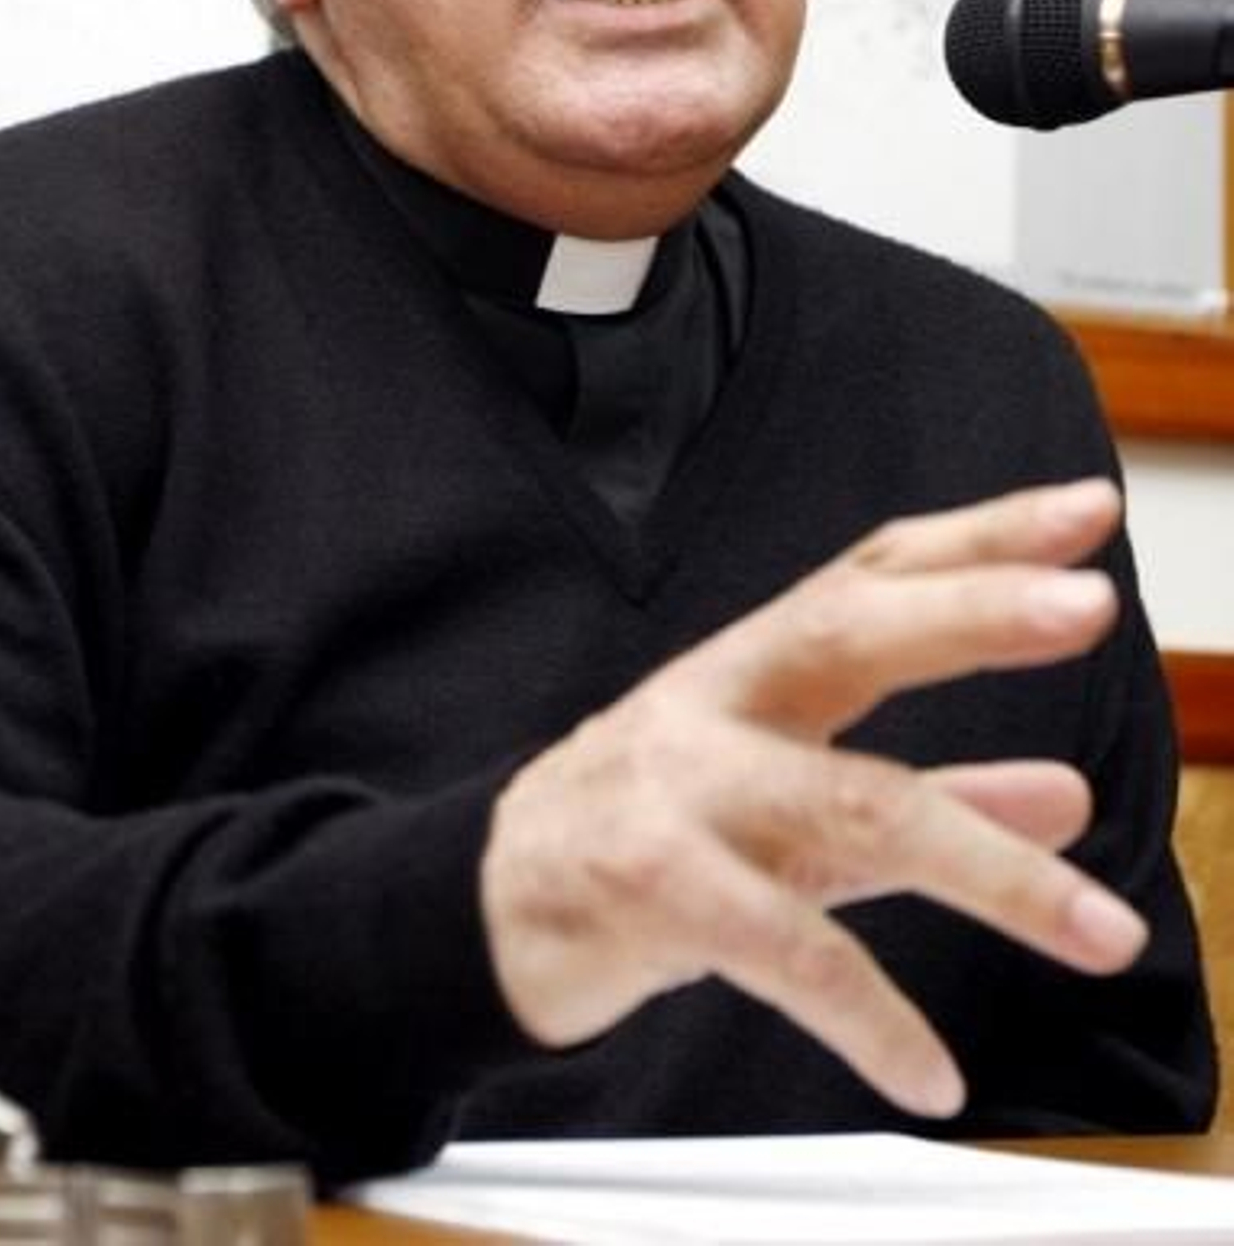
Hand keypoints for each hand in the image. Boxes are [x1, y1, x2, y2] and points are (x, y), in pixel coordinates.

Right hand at [478, 478, 1146, 1117]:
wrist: (486, 902)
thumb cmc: (649, 831)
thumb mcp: (793, 800)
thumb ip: (930, 791)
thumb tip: (1070, 798)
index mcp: (750, 669)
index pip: (870, 576)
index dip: (977, 540)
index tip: (1084, 515)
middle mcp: (714, 706)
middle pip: (845, 635)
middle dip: (969, 613)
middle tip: (1088, 604)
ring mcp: (678, 791)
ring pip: (851, 805)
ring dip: (991, 871)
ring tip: (1105, 936)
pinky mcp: (648, 889)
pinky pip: (783, 950)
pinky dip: (869, 1019)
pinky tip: (930, 1074)